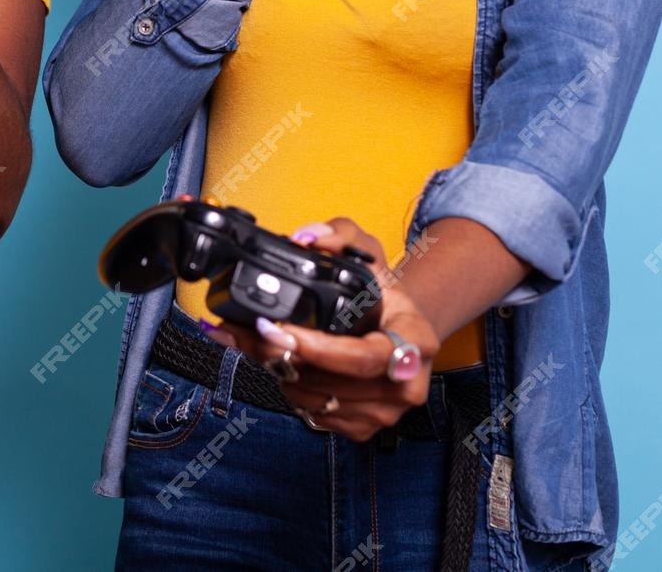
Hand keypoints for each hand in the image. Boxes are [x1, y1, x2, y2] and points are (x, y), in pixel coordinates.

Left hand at [203, 216, 441, 441]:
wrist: (397, 329)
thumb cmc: (383, 293)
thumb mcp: (368, 251)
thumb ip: (340, 234)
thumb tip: (308, 239)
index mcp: (416, 341)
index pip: (365, 356)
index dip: (318, 348)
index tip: (276, 328)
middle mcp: (407, 384)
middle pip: (332, 382)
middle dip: (280, 356)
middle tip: (245, 331)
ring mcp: (385, 412)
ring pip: (315, 400)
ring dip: (275, 371)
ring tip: (247, 340)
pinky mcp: (362, 428)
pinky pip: (312, 413)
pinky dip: (284, 387)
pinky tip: (269, 360)